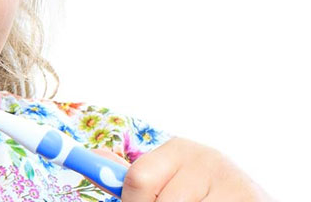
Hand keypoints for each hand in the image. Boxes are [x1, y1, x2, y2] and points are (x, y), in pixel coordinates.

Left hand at [90, 137, 272, 200]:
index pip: (138, 178)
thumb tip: (96, 156)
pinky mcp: (250, 200)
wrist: (249, 201)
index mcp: (179, 149)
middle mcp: (206, 158)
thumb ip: (138, 176)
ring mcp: (232, 181)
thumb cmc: (201, 197)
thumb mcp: (169, 180)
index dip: (133, 201)